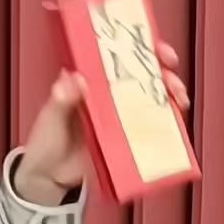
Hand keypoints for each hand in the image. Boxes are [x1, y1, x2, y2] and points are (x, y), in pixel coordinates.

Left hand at [14, 41, 189, 202]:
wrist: (49, 177)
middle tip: (170, 70)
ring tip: (178, 96)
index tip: (154, 46)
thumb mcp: (50, 117)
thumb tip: (75, 80)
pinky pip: (154, 128)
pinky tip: (177, 120)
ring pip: (154, 98)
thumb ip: (60, 100)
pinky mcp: (129, 139)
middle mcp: (111, 96)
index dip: (139, 47)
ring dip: (171, 93)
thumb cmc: (46, 142)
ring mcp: (122, 117)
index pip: (119, 56)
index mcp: (92, 82)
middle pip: (144, 74)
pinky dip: (169, 123)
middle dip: (163, 68)